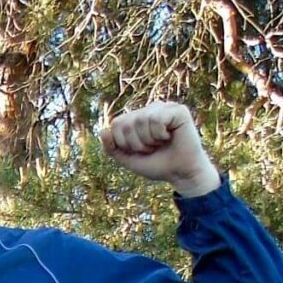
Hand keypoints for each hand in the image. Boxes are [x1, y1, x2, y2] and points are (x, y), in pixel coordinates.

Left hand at [100, 102, 220, 196]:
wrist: (180, 174)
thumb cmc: (157, 165)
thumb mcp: (129, 159)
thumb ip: (112, 148)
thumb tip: (102, 131)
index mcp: (137, 118)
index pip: (116, 124)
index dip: (123, 143)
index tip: (138, 151)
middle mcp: (150, 110)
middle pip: (127, 122)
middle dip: (136, 143)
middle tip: (152, 148)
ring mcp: (164, 108)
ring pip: (142, 119)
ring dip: (149, 140)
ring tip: (161, 143)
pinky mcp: (178, 111)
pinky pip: (157, 118)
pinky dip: (160, 134)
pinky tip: (170, 136)